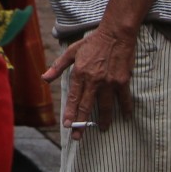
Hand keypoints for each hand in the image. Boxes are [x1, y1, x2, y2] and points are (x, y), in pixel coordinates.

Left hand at [45, 21, 133, 140]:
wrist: (115, 35)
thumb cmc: (92, 43)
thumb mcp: (71, 52)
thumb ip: (57, 67)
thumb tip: (44, 79)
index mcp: (80, 74)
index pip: (73, 98)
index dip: (70, 113)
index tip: (68, 126)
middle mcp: (94, 80)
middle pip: (86, 106)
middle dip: (82, 123)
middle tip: (79, 137)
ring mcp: (109, 82)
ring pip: (105, 106)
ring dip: (103, 120)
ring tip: (101, 129)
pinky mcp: (123, 81)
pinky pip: (124, 98)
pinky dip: (125, 108)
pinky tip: (126, 117)